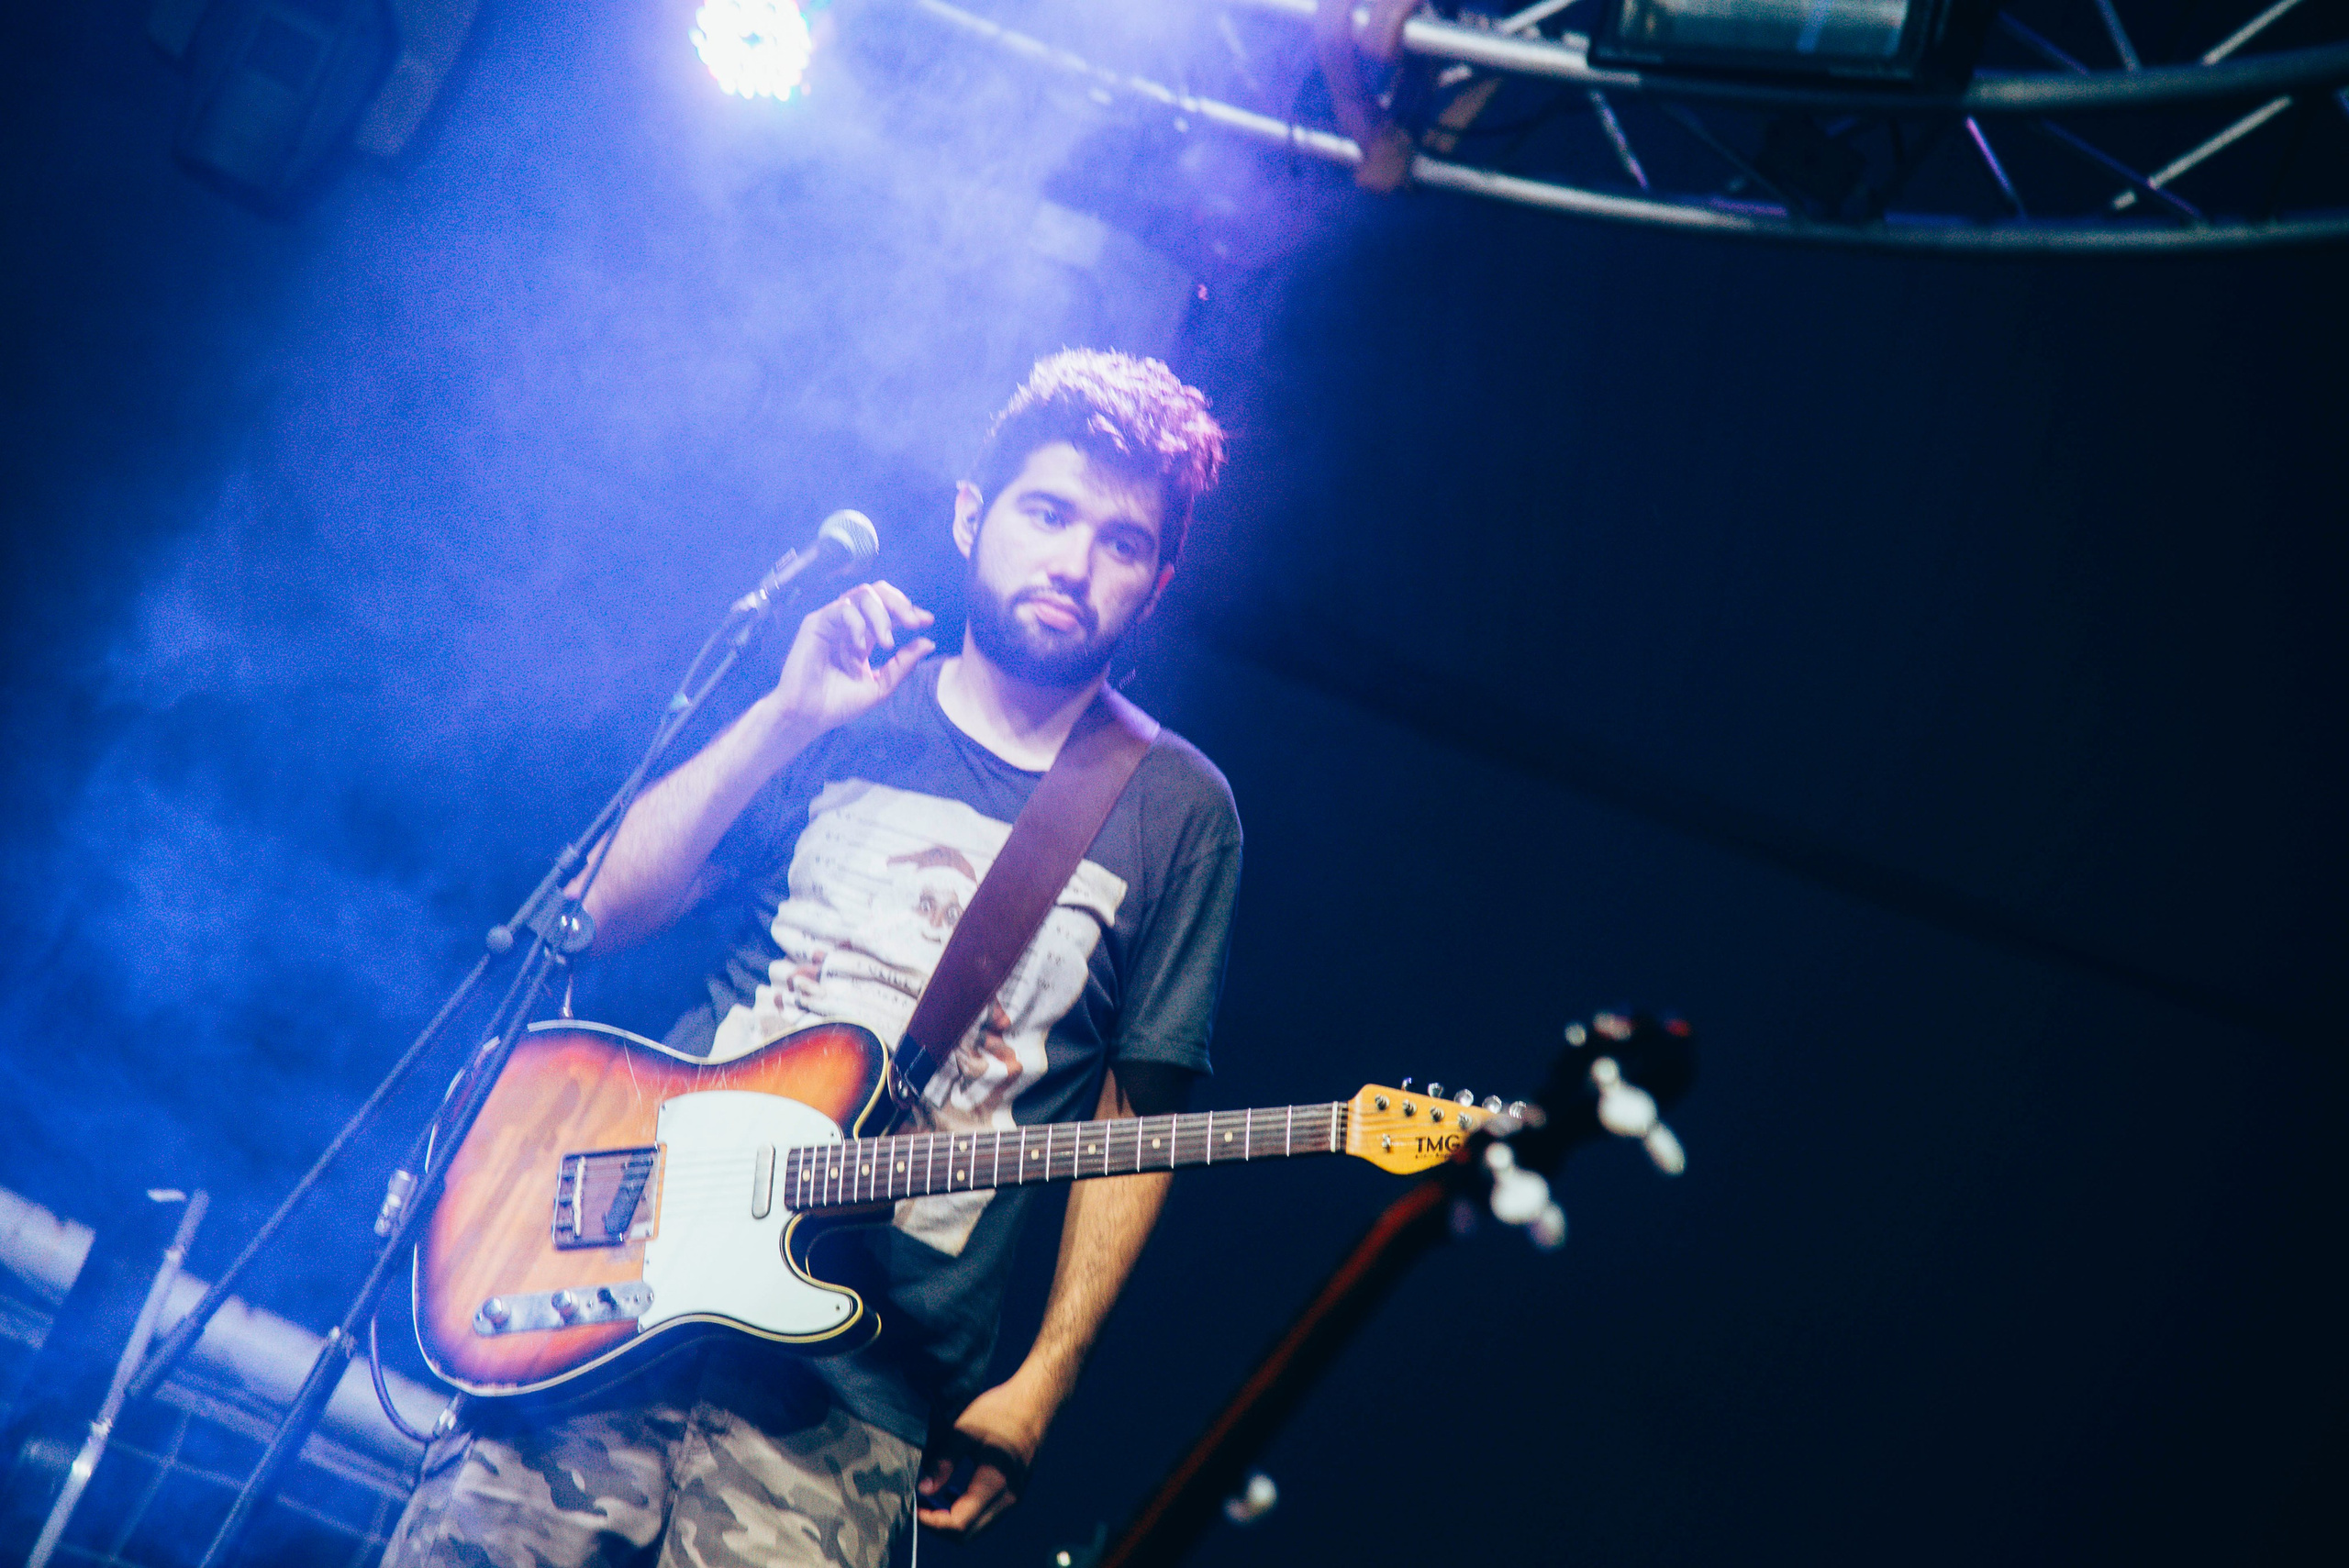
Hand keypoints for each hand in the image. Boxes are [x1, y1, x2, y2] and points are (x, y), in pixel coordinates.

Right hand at [770, 581, 933, 736]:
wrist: (809, 716)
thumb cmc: (839, 703)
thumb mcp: (881, 686)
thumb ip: (903, 665)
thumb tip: (929, 642)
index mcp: (864, 635)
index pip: (889, 610)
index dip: (909, 610)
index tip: (927, 621)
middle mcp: (849, 624)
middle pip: (877, 593)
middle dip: (900, 604)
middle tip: (914, 623)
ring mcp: (833, 621)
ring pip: (862, 595)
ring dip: (881, 615)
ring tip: (887, 643)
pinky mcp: (817, 623)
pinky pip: (842, 609)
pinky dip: (857, 624)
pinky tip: (860, 646)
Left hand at [915, 1377, 1050, 1536]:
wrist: (1035, 1402)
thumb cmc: (1000, 1411)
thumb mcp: (964, 1431)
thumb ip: (943, 1462)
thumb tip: (923, 1490)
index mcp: (995, 1483)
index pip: (959, 1523)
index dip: (932, 1521)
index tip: (913, 1506)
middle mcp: (1008, 1498)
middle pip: (967, 1533)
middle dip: (938, 1525)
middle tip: (918, 1504)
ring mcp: (1014, 1497)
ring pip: (977, 1528)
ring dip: (951, 1520)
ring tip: (930, 1499)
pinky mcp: (1014, 1492)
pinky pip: (986, 1515)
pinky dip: (965, 1512)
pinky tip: (951, 1493)